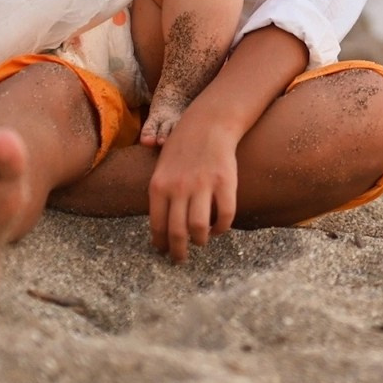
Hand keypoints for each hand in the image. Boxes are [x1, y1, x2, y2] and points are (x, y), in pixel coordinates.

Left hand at [148, 122, 238, 260]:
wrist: (208, 123)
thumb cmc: (183, 147)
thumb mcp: (162, 168)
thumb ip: (161, 194)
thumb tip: (162, 227)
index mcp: (159, 185)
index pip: (157, 225)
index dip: (161, 243)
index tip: (164, 251)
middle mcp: (179, 187)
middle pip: (178, 231)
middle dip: (178, 251)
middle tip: (180, 259)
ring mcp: (203, 185)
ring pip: (200, 228)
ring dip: (200, 241)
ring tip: (201, 242)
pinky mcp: (226, 182)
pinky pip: (225, 215)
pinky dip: (221, 228)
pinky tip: (218, 229)